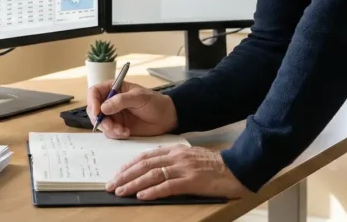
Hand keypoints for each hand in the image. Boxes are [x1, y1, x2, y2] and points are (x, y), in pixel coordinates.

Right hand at [86, 80, 177, 138]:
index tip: (98, 112)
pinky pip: (109, 132)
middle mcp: (111, 102)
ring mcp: (114, 115)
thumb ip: (121, 101)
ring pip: (101, 123)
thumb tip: (103, 107)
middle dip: (100, 120)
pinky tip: (126, 132)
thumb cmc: (155, 103)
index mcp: (114, 89)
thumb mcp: (139, 97)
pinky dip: (115, 134)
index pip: (95, 92)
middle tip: (110, 126)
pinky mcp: (118, 127)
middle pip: (94, 110)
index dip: (93, 101)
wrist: (167, 118)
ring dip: (109, 129)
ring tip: (122, 130)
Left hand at [106, 145, 251, 200]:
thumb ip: (172, 160)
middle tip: (111, 184)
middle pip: (145, 165)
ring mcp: (183, 169)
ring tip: (120, 191)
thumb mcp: (189, 157)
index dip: (129, 165)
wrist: (235, 168)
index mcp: (175, 150)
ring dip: (133, 184)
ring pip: (152, 175)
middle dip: (125, 175)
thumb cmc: (212, 165)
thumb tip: (153, 169)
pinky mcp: (191, 181)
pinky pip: (167, 186)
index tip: (117, 173)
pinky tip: (141, 196)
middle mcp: (176, 157)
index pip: (146, 156)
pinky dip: (152, 191)